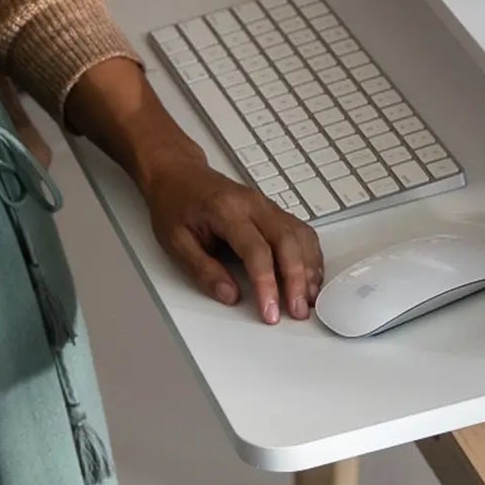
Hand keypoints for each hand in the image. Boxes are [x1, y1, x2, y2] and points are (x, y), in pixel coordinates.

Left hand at [140, 150, 323, 322]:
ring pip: (299, 235)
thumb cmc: (174, 204)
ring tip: (307, 300)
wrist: (177, 173)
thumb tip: (230, 296)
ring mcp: (265, 204)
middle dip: (296, 280)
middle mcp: (251, 203)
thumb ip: (202, 270)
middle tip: (297, 311)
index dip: (266, 284)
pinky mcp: (272, 209)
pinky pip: (300, 230)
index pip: (256, 250)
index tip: (270, 312)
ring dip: (308, 269)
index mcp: (225, 209)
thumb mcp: (174, 240)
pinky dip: (310, 255)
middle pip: (286, 241)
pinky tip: (308, 277)